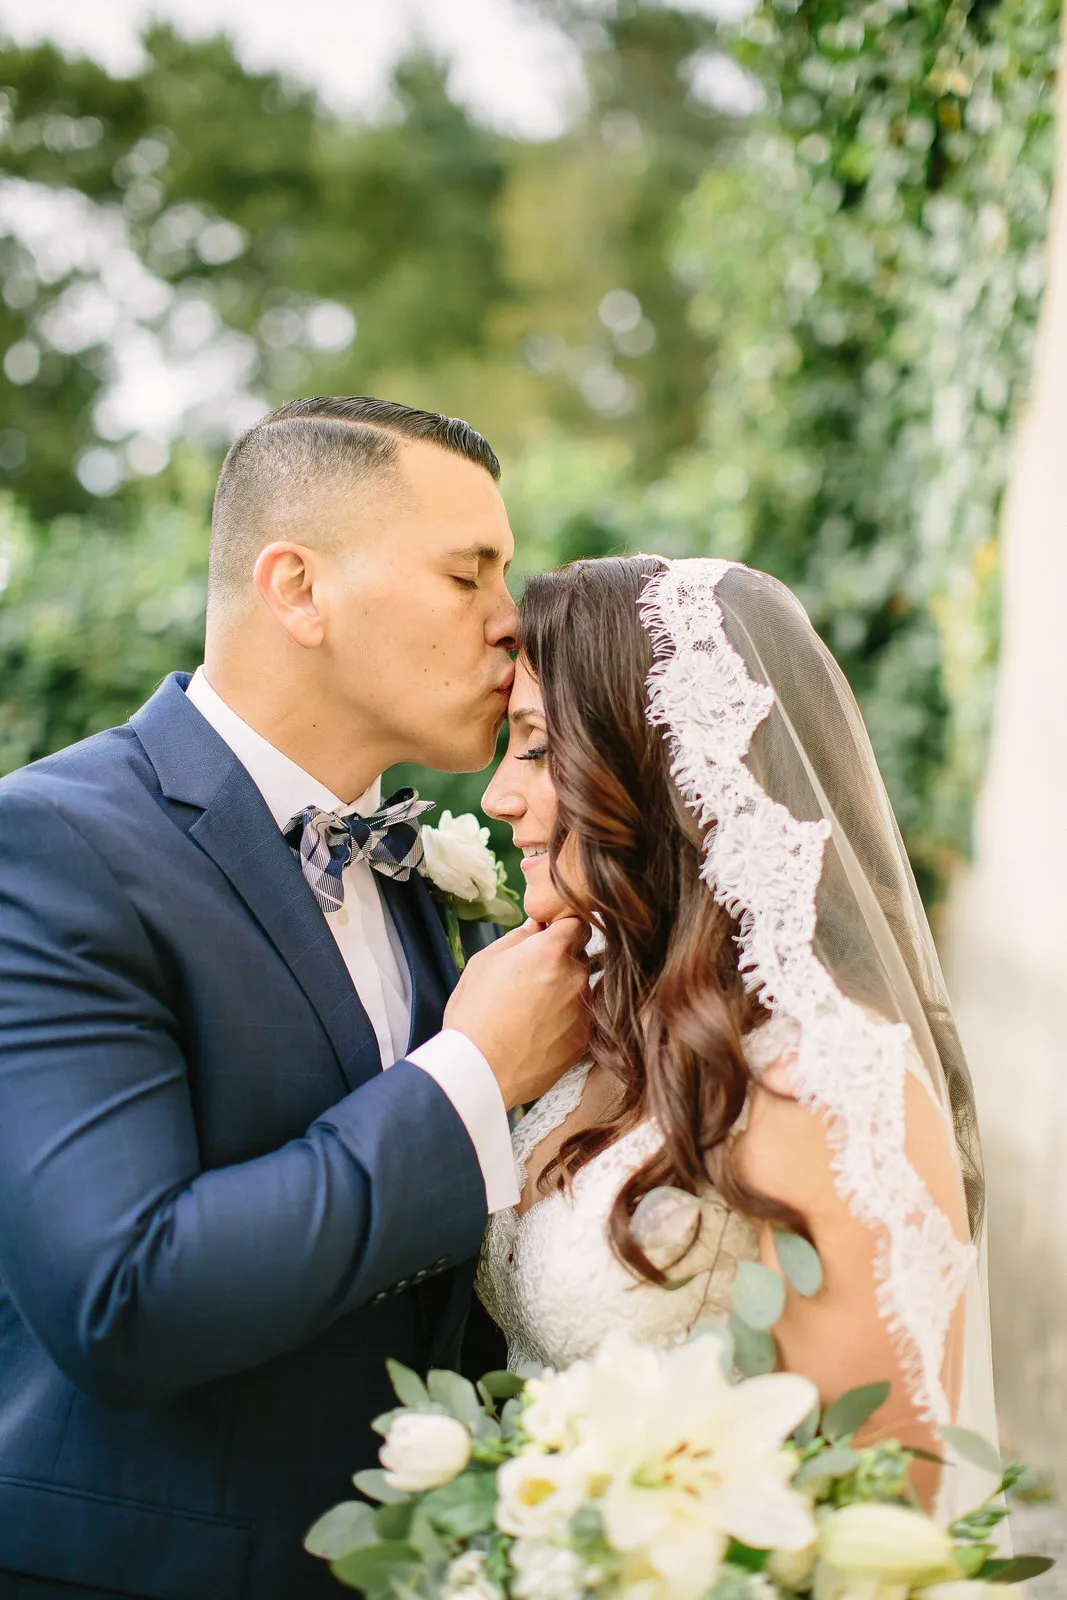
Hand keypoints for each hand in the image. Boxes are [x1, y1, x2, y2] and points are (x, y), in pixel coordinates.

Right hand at [443, 917, 590, 1109]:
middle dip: (561, 960)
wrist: (480, 1072)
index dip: (563, 927)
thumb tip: (537, 927)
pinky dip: (565, 1019)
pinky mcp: (585, 1039)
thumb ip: (517, 938)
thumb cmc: (474, 1014)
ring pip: (580, 988)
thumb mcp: (484, 963)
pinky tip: (540, 1030)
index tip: (549, 937)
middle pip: (580, 956)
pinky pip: (581, 1017)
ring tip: (532, 1009)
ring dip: (564, 991)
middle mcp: (576, 976)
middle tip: (531, 978)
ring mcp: (584, 1010)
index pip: (578, 922)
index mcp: (551, 951)